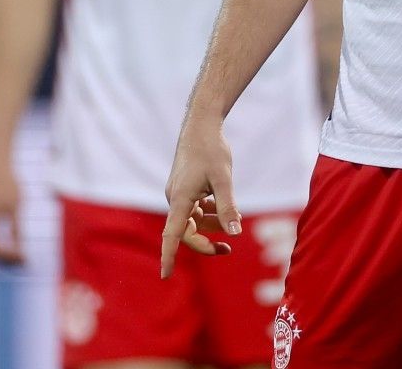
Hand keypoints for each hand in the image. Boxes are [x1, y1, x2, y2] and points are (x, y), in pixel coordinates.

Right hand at [0, 158, 24, 264]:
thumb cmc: (7, 183)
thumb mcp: (15, 207)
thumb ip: (16, 228)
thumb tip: (20, 248)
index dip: (10, 257)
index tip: (26, 258)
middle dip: (5, 258)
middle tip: (24, 262)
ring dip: (1, 253)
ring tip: (19, 257)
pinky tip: (11, 247)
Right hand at [161, 118, 239, 277]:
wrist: (202, 126)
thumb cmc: (212, 150)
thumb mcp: (224, 180)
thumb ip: (228, 207)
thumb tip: (235, 233)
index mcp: (180, 200)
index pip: (172, 235)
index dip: (168, 256)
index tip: (165, 276)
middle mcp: (176, 199)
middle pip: (187, 232)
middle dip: (206, 243)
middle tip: (228, 250)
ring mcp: (180, 193)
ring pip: (193, 220)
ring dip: (211, 226)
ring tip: (234, 224)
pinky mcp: (186, 187)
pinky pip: (195, 208)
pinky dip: (209, 212)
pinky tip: (225, 209)